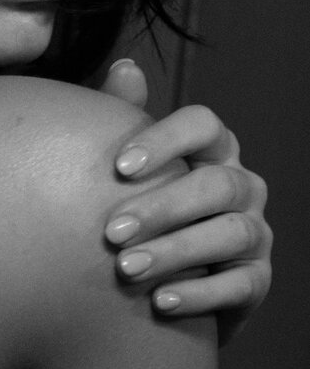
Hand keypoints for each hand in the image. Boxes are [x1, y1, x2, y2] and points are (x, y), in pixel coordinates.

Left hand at [100, 59, 272, 343]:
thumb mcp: (126, 169)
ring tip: (126, 268)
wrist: (155, 282)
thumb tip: (124, 66)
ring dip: (176, 251)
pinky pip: (239, 285)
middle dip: (162, 207)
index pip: (203, 125)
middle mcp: (242, 184)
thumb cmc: (137, 209)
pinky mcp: (257, 280)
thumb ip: (121, 119)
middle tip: (110, 231)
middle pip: (215, 184)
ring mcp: (256, 232)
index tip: (119, 167)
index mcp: (211, 149)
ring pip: (230, 233)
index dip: (166, 140)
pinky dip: (199, 294)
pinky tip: (158, 303)